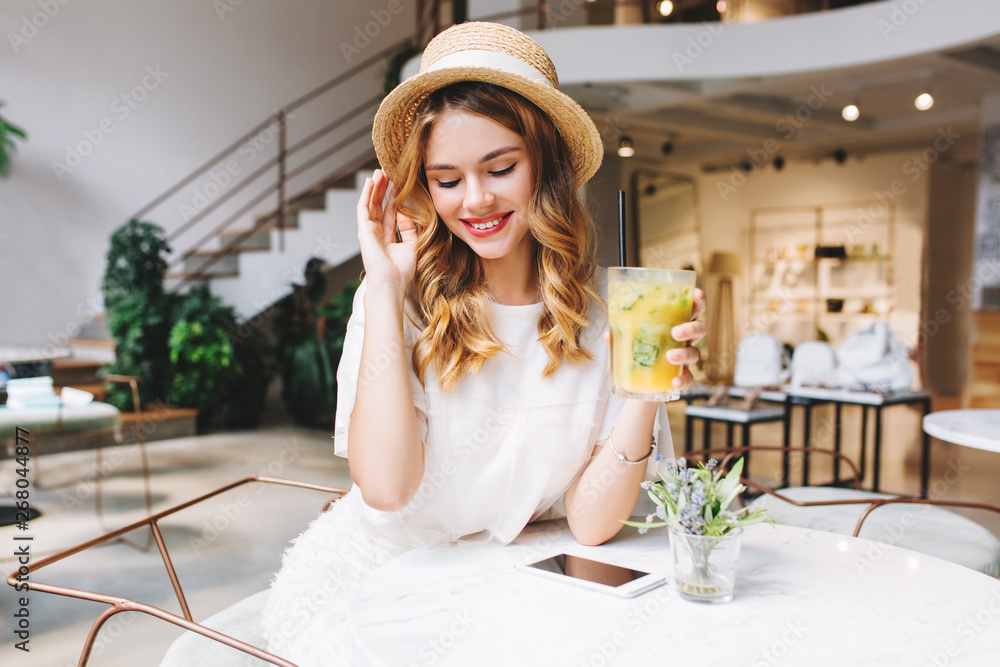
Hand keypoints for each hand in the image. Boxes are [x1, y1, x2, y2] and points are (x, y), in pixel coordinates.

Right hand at [356, 169, 416, 291]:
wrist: (391, 282)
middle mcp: (377, 233)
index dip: (395, 198)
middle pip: (380, 205)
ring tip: (380, 171)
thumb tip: (406, 211)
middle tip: (388, 172)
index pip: (391, 212)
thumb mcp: (412, 245)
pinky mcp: (363, 229)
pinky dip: (366, 194)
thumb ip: (410, 228)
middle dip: (384, 188)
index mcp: (388, 238)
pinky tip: (370, 182)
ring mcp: (369, 231)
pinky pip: (363, 208)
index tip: (400, 183)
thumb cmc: (401, 271)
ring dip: (375, 187)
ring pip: (371, 204)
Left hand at [601, 287, 707, 390]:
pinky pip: (689, 378)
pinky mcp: (683, 378)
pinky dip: (683, 380)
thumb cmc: (638, 351)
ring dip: (684, 354)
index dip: (698, 300)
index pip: (691, 308)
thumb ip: (621, 334)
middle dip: (691, 328)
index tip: (696, 294)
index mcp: (674, 323)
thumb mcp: (628, 339)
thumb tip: (609, 335)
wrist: (639, 383)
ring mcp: (685, 359)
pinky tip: (674, 381)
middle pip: (700, 329)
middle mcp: (684, 340)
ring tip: (669, 356)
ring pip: (695, 353)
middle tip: (676, 332)